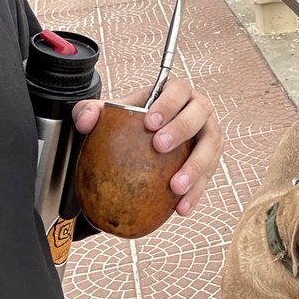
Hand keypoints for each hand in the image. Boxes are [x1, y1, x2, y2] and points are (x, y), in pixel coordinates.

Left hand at [73, 75, 222, 216]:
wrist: (147, 140)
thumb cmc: (133, 122)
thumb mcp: (110, 114)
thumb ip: (91, 111)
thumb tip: (87, 120)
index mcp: (179, 92)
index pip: (179, 90)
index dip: (168, 103)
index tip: (149, 122)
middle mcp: (200, 110)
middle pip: (200, 113)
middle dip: (182, 128)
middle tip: (159, 146)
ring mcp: (209, 135)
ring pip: (211, 147)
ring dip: (195, 166)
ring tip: (175, 186)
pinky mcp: (211, 161)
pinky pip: (208, 177)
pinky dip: (196, 193)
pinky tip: (180, 208)